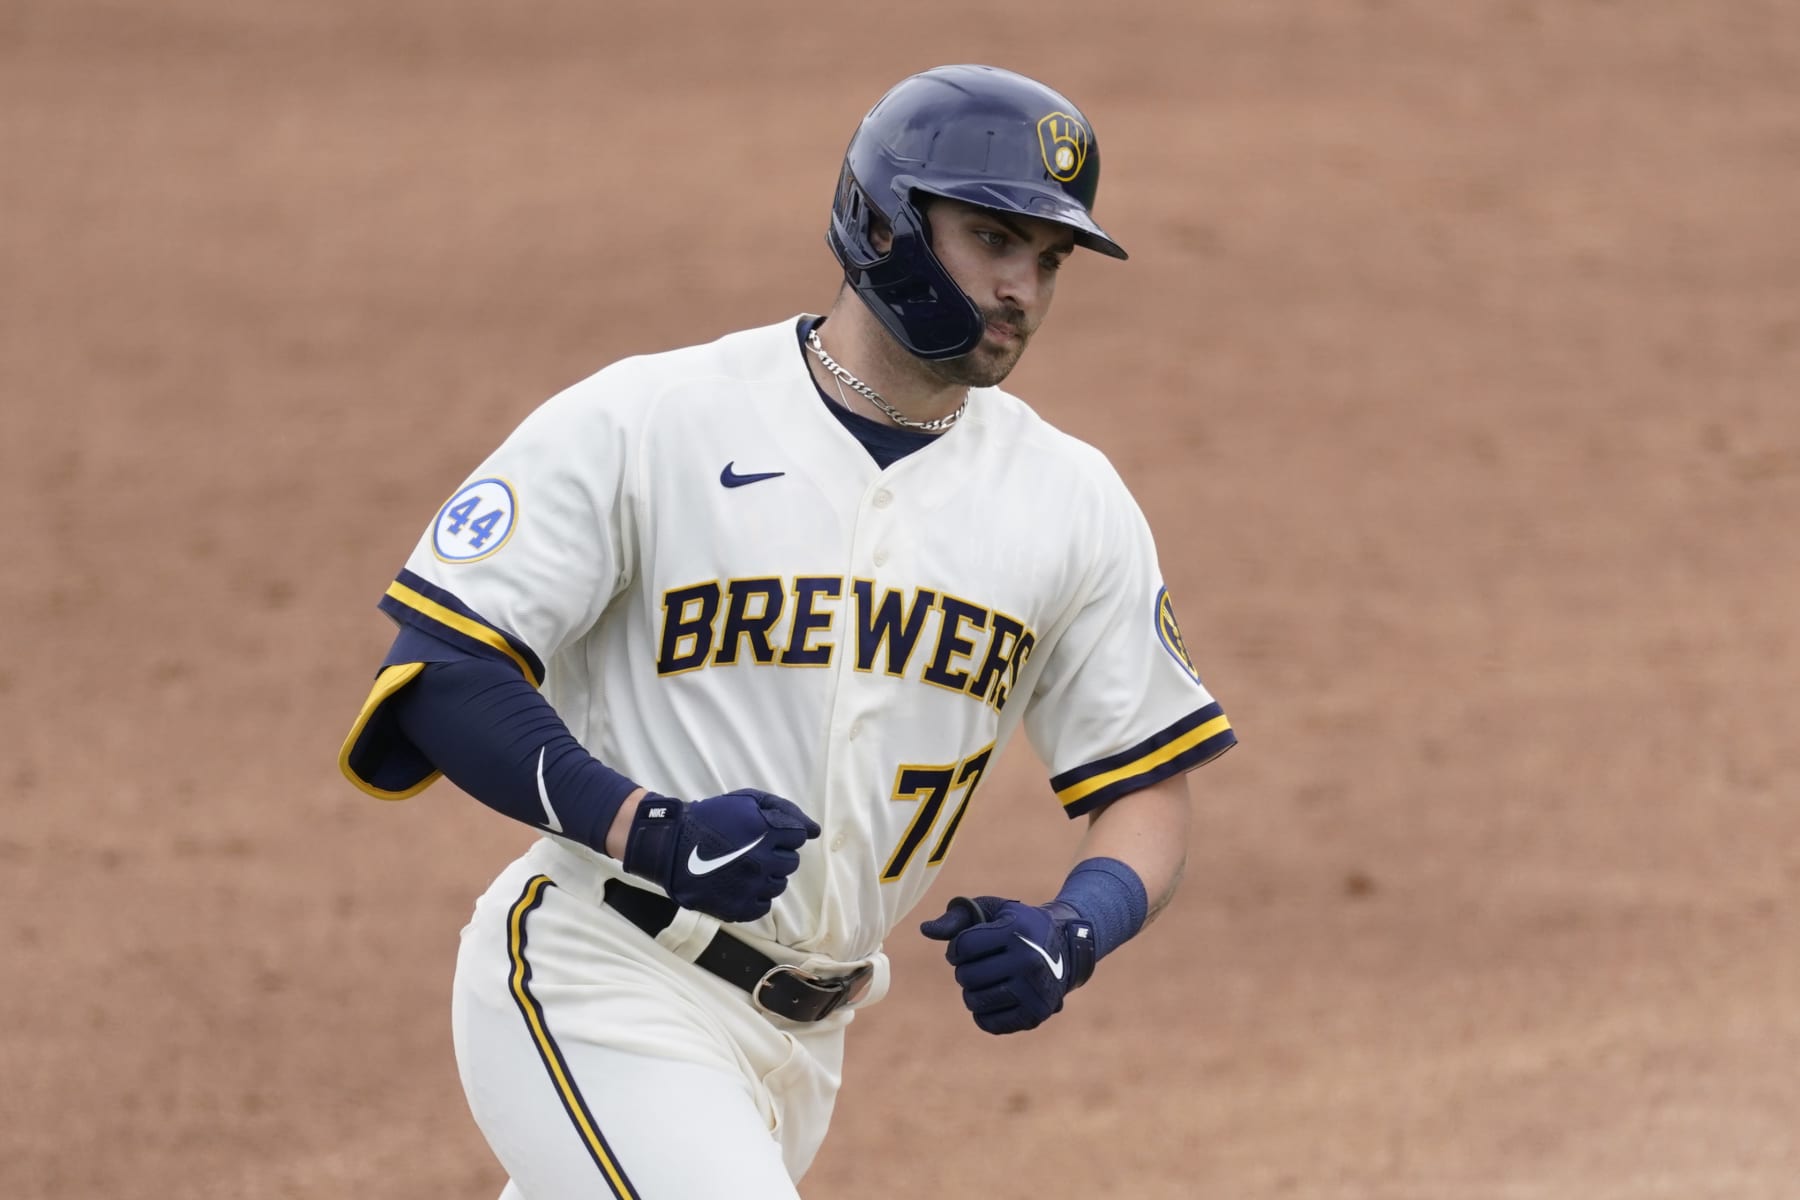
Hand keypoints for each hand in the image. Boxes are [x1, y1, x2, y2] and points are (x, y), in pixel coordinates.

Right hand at [622, 790, 820, 922]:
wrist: (672, 845)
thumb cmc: (711, 818)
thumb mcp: (747, 801)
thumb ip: (785, 811)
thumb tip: (815, 831)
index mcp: (767, 832)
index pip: (798, 837)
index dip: (782, 833)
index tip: (765, 833)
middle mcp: (763, 861)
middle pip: (791, 862)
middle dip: (777, 854)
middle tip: (753, 849)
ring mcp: (751, 887)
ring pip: (779, 884)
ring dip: (767, 875)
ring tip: (745, 866)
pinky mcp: (739, 908)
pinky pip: (764, 905)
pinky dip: (755, 896)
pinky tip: (739, 883)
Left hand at [919, 895, 1096, 1034]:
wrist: (1065, 946)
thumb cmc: (1018, 925)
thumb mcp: (993, 910)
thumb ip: (957, 918)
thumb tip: (925, 929)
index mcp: (1016, 931)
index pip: (962, 948)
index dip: (956, 948)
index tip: (967, 946)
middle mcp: (1028, 961)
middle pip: (966, 976)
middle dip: (964, 969)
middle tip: (981, 963)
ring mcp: (1033, 991)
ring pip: (973, 1000)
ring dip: (972, 990)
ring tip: (988, 979)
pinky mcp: (1035, 1015)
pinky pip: (988, 1023)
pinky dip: (983, 1012)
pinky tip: (995, 996)